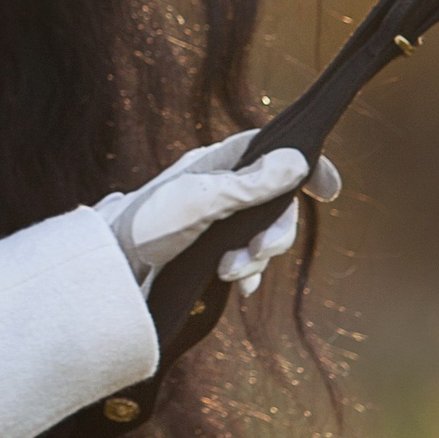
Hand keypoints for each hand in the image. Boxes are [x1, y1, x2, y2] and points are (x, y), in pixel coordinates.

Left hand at [95, 132, 341, 298]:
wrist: (109, 270)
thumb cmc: (145, 225)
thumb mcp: (201, 200)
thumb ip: (250, 184)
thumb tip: (296, 159)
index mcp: (219, 163)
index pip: (275, 150)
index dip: (307, 164)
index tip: (330, 190)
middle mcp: (222, 188)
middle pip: (277, 202)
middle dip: (276, 232)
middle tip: (257, 253)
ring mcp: (217, 221)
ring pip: (262, 234)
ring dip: (257, 257)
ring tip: (230, 272)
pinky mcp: (209, 251)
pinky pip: (245, 259)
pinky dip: (247, 272)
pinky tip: (239, 287)